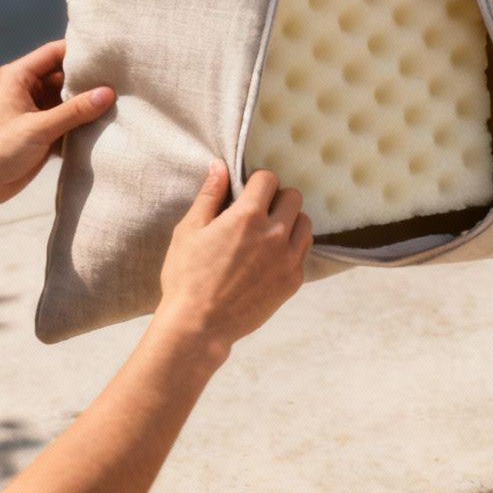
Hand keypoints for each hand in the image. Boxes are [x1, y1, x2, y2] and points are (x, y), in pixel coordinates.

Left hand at [0, 40, 113, 205]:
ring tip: (119, 102)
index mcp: (18, 76)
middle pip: (66, 75)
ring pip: (68, 98)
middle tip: (122, 81)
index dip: (82, 51)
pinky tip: (104, 123)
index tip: (111, 54)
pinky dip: (82, 121)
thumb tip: (108, 93)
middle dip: (90, 79)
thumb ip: (74, 110)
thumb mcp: (38, 128)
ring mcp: (34, 109)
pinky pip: (67, 118)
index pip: (56, 52)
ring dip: (88, 103)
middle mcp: (27, 88)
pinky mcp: (41, 129)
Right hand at [154, 163, 310, 359]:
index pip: (269, 179)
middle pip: (294, 197)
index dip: (257, 182)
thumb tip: (220, 166)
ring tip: (268, 234)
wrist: (198, 326)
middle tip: (258, 213)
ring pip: (305, 223)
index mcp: (247, 216)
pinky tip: (271, 257)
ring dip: (290, 222)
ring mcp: (288, 259)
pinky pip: (303, 252)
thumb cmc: (187, 277)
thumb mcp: (189, 231)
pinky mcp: (293, 280)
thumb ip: (209, 195)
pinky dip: (292, 248)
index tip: (248, 193)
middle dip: (276, 199)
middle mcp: (275, 234)